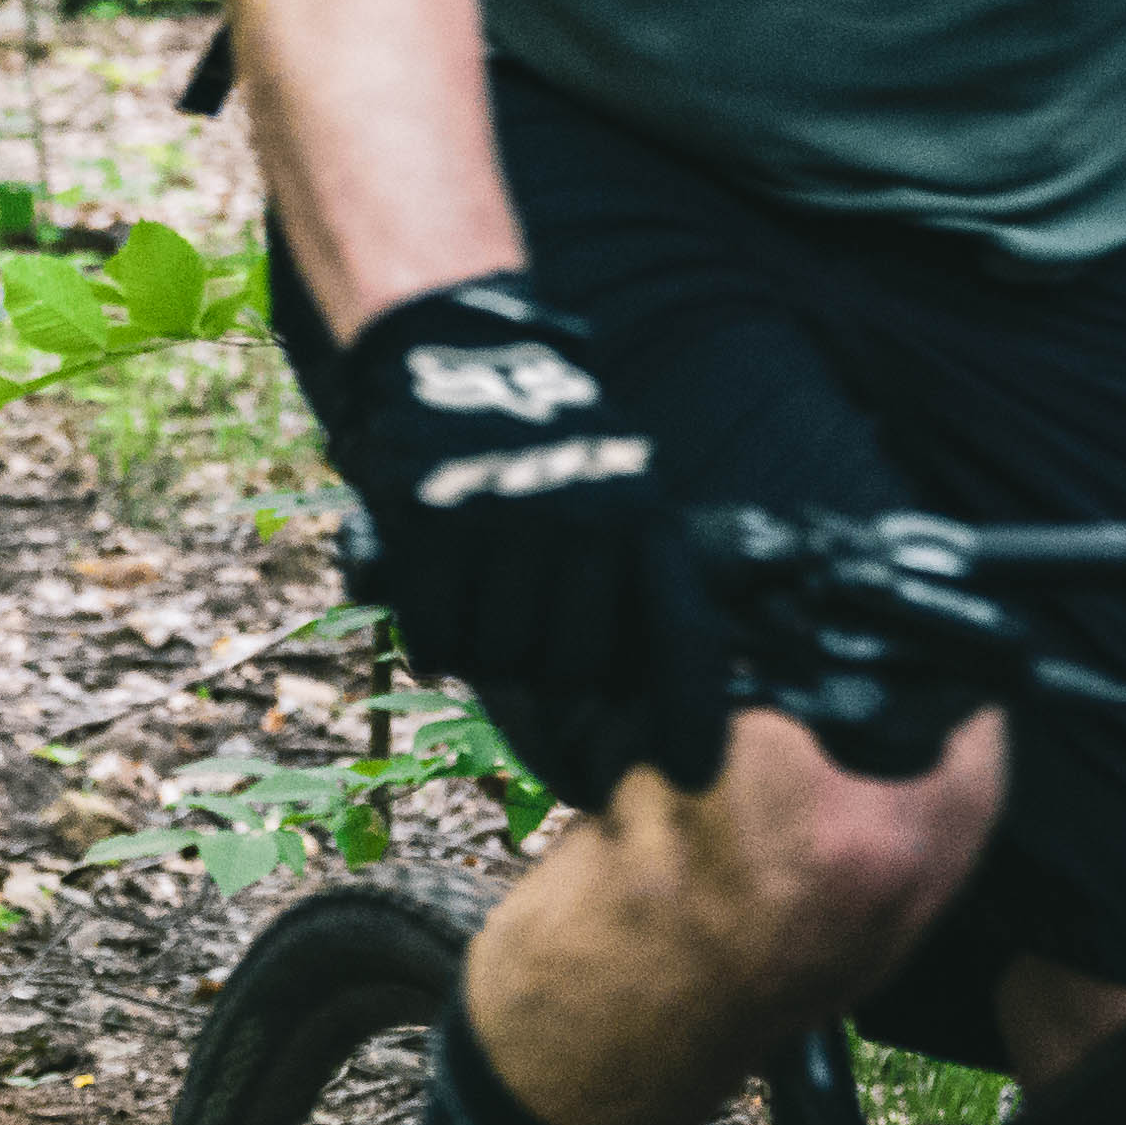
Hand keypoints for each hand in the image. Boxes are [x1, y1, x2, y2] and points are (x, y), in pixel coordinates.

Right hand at [331, 272, 721, 785]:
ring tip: (477, 594)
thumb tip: (633, 697)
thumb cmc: (541, 440)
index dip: (689, 713)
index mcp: (641, 514)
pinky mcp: (433, 522)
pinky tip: (435, 593)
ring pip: (499, 660)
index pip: (681, 635)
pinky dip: (432, 636)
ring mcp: (507, 522)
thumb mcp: (614, 486)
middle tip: (523, 633)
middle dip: (547, 672)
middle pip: (573, 669)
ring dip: (483, 648)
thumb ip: (628, 575)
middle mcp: (583, 520)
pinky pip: (436, 638)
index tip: (692, 773)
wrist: (453, 351)